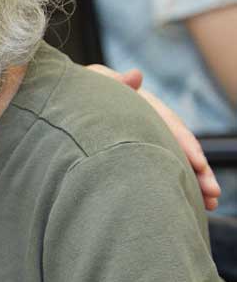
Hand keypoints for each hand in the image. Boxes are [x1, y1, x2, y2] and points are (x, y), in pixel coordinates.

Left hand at [88, 64, 220, 210]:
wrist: (70, 99)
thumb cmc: (83, 90)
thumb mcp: (95, 83)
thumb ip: (113, 81)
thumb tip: (136, 76)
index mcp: (144, 106)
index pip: (171, 126)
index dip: (186, 145)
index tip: (198, 165)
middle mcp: (152, 122)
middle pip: (181, 147)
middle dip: (200, 170)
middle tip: (212, 194)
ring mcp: (148, 138)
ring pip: (176, 161)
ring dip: (195, 182)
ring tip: (210, 204)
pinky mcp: (139, 152)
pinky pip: (162, 169)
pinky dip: (177, 184)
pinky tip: (192, 202)